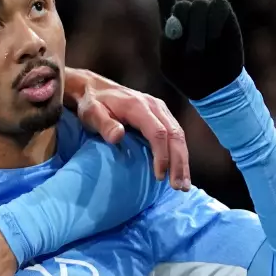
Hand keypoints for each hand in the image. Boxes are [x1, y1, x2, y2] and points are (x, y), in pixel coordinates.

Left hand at [65, 68, 190, 190]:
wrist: (94, 88)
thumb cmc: (92, 104)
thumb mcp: (92, 113)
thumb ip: (104, 124)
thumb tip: (118, 136)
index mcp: (139, 107)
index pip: (158, 133)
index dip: (162, 156)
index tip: (160, 176)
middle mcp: (155, 106)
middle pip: (175, 135)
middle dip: (179, 162)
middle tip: (180, 187)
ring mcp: (160, 109)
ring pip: (179, 135)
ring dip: (183, 160)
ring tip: (183, 184)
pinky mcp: (161, 114)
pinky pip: (175, 133)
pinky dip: (179, 152)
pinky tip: (179, 169)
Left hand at [149, 0, 244, 100]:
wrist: (216, 85)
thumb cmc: (189, 76)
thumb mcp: (171, 66)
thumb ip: (169, 44)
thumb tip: (174, 22)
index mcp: (170, 21)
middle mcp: (188, 11)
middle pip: (181, 8)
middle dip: (185, 32)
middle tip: (191, 54)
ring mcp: (207, 11)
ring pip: (198, 8)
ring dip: (200, 35)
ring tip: (204, 51)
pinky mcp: (224, 13)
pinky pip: (218, 8)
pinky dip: (216, 28)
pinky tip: (217, 42)